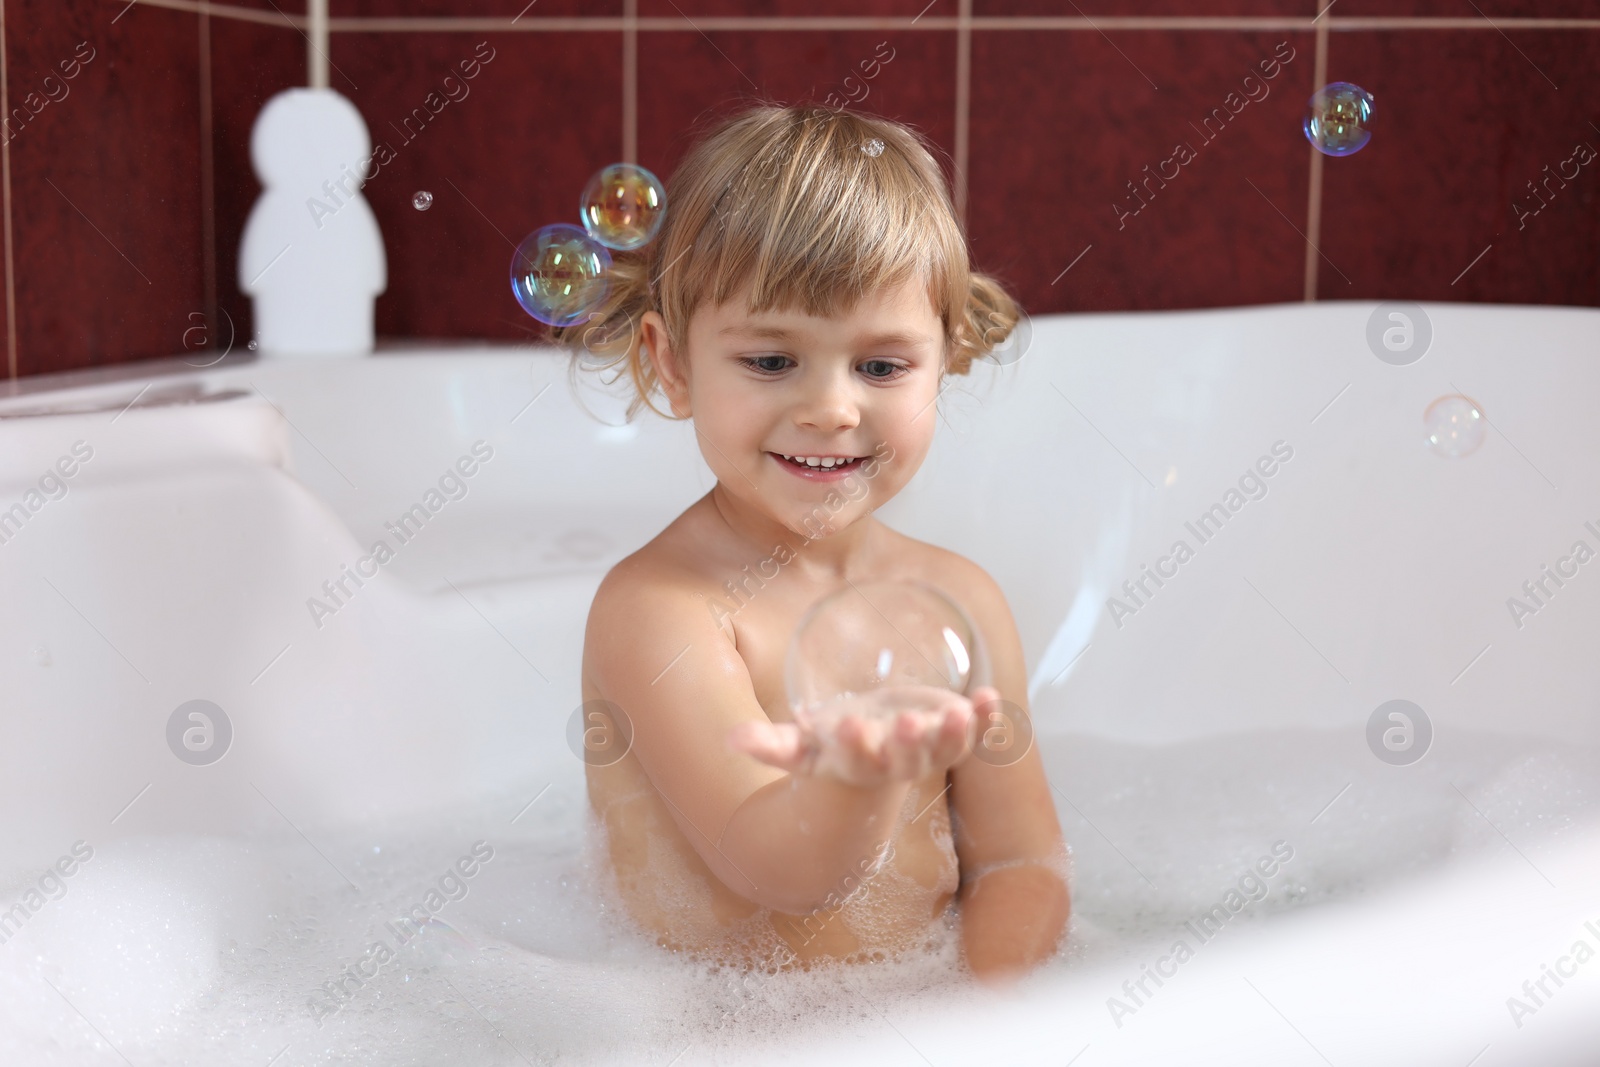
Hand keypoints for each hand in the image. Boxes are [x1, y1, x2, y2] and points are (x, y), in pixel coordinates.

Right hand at [726, 685, 997, 787]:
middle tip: (904, 722)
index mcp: (857, 765)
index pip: (856, 762)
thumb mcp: (798, 749)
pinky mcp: (952, 734)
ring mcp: (928, 750)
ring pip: (946, 750)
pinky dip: (987, 719)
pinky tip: (991, 698)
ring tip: (960, 712)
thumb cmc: (829, 747)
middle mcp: (896, 763)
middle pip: (904, 760)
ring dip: (955, 733)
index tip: (848, 727)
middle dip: (906, 742)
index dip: (854, 747)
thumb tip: (733, 740)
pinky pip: (976, 733)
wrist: (872, 758)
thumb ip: (768, 746)